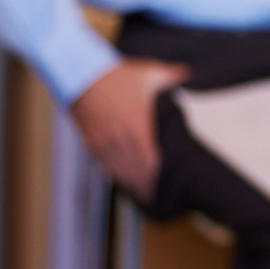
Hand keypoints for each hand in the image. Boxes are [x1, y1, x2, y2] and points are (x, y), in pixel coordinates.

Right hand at [71, 57, 188, 200]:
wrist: (80, 74)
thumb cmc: (116, 75)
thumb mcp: (148, 72)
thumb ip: (171, 75)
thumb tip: (189, 71)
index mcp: (137, 125)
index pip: (148, 159)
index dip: (153, 174)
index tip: (159, 184)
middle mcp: (120, 138)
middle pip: (133, 169)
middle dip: (143, 183)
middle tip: (151, 196)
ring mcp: (103, 141)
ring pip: (117, 169)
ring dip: (128, 182)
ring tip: (138, 193)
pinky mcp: (90, 140)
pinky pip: (102, 162)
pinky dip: (111, 172)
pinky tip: (117, 179)